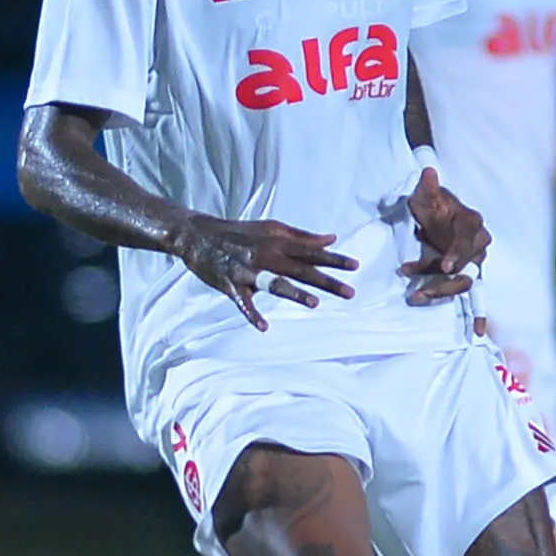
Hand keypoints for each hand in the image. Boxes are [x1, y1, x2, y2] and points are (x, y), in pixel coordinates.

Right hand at [172, 215, 355, 331]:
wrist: (199, 235)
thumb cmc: (240, 233)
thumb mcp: (271, 228)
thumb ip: (302, 236)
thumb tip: (331, 239)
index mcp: (278, 242)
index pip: (311, 252)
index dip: (334, 259)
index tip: (356, 266)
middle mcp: (266, 256)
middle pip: (301, 270)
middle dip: (326, 281)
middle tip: (350, 293)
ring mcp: (248, 272)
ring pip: (274, 283)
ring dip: (294, 293)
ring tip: (314, 303)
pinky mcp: (230, 285)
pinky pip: (243, 302)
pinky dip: (252, 314)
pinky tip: (264, 327)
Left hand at [401, 166, 488, 305]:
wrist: (433, 214)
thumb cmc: (431, 204)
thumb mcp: (424, 195)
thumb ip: (427, 186)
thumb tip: (428, 172)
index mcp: (472, 223)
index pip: (469, 239)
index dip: (457, 253)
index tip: (445, 266)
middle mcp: (479, 244)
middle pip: (467, 267)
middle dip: (442, 281)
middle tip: (419, 291)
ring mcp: (473, 262)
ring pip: (463, 283)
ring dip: (441, 292)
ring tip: (416, 297)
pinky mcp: (466, 275)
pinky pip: (475, 296)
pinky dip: (479, 314)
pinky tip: (480, 333)